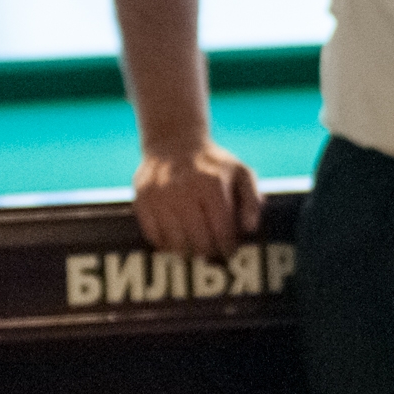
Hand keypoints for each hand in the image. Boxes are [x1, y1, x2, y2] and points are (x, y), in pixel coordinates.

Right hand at [132, 140, 260, 259]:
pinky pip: (154, 236)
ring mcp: (160, 196)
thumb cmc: (213, 164)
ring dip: (188, 251)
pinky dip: (166, 244)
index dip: (228, 245)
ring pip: (175, 242)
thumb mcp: (241, 173)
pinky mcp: (142, 200)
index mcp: (213, 183)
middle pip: (199, 240)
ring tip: (195, 248)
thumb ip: (252, 201)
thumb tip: (249, 230)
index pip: (222, 229)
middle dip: (209, 251)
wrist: (174, 142)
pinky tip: (176, 240)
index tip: (230, 251)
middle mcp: (184, 190)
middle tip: (213, 251)